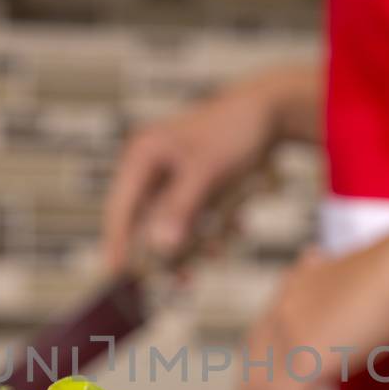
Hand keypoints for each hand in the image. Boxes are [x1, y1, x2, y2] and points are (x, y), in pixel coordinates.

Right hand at [102, 65, 316, 271]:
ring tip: (217, 253)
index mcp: (142, 156)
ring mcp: (170, 174)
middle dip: (166, 250)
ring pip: (172, 222)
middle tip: (181, 280)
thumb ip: (181, 209)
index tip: (121, 277)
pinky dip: (210, 226)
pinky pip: (192, 214)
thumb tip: (159, 248)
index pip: (119, 209)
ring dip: (195, 240)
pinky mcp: (191, 181)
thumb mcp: (206, 172)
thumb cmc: (235, 132)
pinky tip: (235, 228)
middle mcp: (150, 165)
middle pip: (145, 221)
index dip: (118, 245)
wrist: (270, 109)